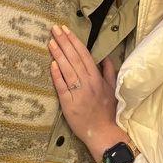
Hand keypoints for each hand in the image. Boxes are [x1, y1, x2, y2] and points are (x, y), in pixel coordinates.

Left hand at [48, 24, 128, 159]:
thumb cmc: (107, 112)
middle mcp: (88, 83)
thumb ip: (108, 72)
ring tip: (50, 41)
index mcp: (97, 78)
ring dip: (58, 55)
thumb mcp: (112, 90)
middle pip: (74, 58)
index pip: (84, 55)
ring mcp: (78, 93)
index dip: (74, 41)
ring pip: (67, 70)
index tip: (66, 30)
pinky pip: (62, 87)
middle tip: (54, 29)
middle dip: (64, 42)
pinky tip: (52, 64)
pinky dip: (57, 75)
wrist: (104, 133)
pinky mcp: (69, 104)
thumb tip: (105, 58)